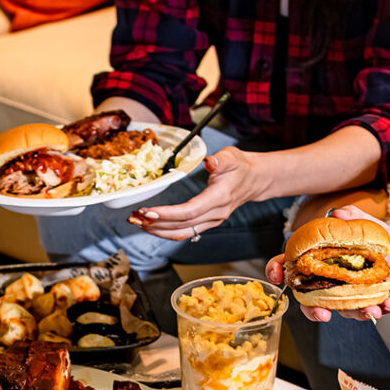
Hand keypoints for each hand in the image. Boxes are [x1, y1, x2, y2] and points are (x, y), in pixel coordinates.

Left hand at [128, 147, 271, 239]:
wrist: (253, 180)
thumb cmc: (240, 166)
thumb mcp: (232, 156)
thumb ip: (220, 159)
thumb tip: (209, 161)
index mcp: (219, 197)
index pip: (190, 211)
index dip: (168, 214)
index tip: (149, 212)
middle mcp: (215, 214)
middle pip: (182, 225)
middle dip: (156, 224)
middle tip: (135, 217)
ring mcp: (212, 221)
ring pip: (182, 233)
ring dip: (158, 230)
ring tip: (138, 222)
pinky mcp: (207, 223)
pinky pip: (185, 232)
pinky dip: (166, 231)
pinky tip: (151, 226)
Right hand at [264, 205, 389, 321]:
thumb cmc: (372, 236)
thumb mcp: (361, 221)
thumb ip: (350, 216)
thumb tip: (337, 215)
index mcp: (318, 265)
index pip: (290, 270)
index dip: (277, 272)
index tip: (275, 276)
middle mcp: (330, 286)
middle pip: (312, 303)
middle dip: (314, 311)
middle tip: (321, 313)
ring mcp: (351, 297)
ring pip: (347, 311)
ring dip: (356, 314)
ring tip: (369, 310)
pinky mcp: (375, 302)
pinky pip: (376, 309)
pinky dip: (382, 308)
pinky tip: (387, 304)